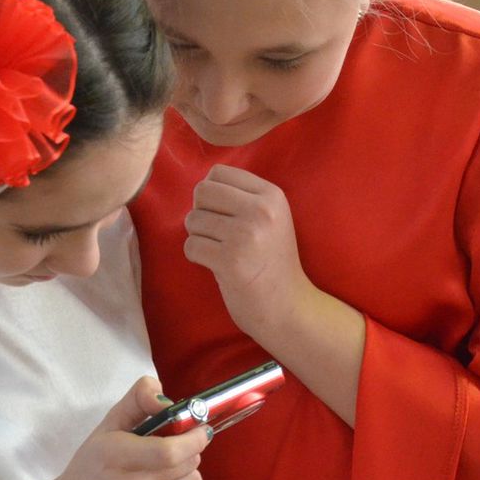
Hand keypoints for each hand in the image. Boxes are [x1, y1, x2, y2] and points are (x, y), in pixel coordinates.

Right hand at [44, 377, 208, 479]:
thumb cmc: (90, 468)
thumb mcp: (106, 427)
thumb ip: (137, 401)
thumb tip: (165, 397)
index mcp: (115, 457)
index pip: (168, 452)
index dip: (192, 439)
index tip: (200, 430)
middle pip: (186, 464)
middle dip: (189, 451)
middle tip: (176, 448)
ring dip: (189, 472)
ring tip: (170, 470)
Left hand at [184, 165, 309, 342]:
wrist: (288, 306)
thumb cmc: (271, 262)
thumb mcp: (271, 219)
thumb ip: (242, 198)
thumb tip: (200, 187)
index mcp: (272, 195)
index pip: (219, 172)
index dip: (212, 194)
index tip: (225, 215)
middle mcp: (261, 210)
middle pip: (202, 191)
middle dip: (201, 212)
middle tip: (217, 233)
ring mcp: (246, 235)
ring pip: (193, 219)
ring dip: (199, 236)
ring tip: (220, 251)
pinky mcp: (230, 260)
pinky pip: (190, 246)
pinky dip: (196, 256)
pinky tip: (217, 266)